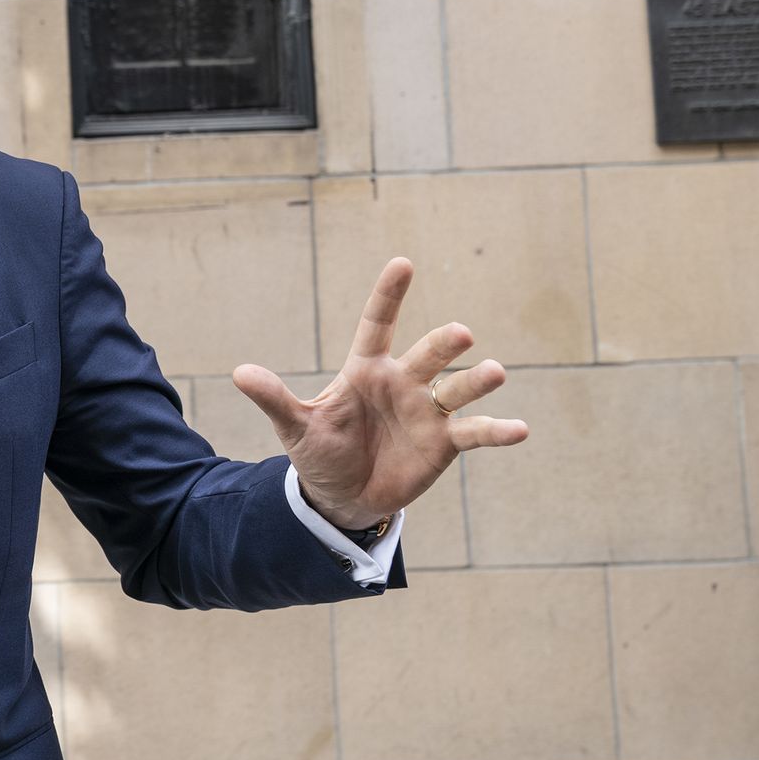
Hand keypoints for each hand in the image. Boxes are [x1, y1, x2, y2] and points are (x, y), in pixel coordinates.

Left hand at [232, 257, 526, 529]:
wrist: (341, 495)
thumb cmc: (320, 452)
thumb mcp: (295, 427)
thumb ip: (274, 399)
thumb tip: (239, 373)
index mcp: (365, 370)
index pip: (377, 325)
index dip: (388, 296)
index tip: (402, 264)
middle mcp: (402, 383)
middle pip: (427, 355)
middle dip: (443, 344)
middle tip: (460, 334)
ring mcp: (427, 411)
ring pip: (457, 389)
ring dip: (477, 381)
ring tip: (495, 371)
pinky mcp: (445, 443)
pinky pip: (475, 433)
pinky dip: (497, 431)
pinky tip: (520, 429)